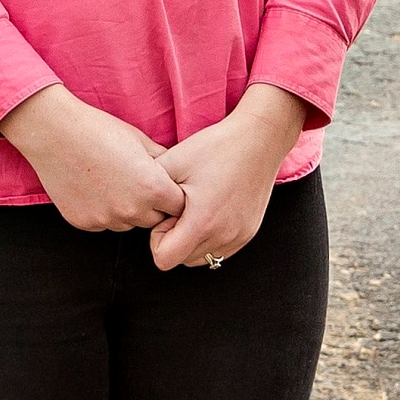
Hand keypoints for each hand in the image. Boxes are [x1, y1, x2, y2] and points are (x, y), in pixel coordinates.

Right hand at [0, 86, 185, 231]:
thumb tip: (179, 173)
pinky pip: (104, 223)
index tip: (165, 186)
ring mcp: (106, 219)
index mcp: (152, 188)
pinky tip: (94, 188)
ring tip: (113, 182)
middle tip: (137, 183)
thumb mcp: (140, 140)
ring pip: (128, 223)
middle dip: (153, 206)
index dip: (174, 196)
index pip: (178, 207)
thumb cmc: (100, 130)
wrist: (55, 133)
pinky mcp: (85, 223)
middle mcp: (131, 210)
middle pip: (155, 220)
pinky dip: (104, 211)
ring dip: (128, 210)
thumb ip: (164, 162)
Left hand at [147, 85, 311, 271]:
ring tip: (196, 209)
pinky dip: (209, 239)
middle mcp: (223, 237)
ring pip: (201, 259)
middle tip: (181, 208)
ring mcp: (238, 238)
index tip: (167, 214)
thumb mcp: (173, 162)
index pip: (164, 259)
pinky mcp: (248, 234)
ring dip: (191, 241)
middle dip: (175, 239)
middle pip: (181, 261)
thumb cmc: (216, 147)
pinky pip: (220, 251)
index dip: (157, 238)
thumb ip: (150, 191)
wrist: (259, 139)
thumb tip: (139, 207)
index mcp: (202, 222)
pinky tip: (211, 211)